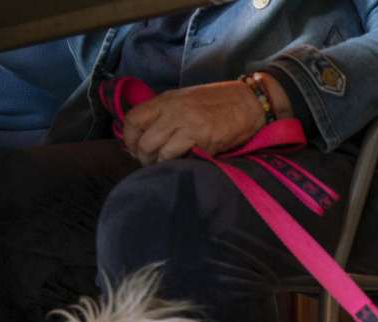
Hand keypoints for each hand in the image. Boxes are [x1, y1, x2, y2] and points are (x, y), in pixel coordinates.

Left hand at [122, 80, 275, 163]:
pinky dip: (178, 165)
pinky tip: (183, 164)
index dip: (128, 138)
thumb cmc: (219, 101)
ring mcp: (189, 125)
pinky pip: (181, 158)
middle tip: (149, 163)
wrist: (249, 102)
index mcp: (167, 100)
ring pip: (159, 152)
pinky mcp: (205, 140)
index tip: (133, 148)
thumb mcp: (186, 98)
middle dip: (143, 157)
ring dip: (159, 164)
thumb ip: (166, 112)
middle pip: (144, 141)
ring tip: (164, 166)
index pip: (133, 119)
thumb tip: (147, 133)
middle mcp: (174, 111)